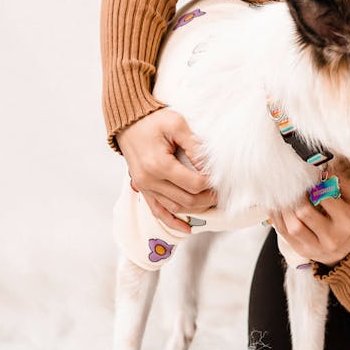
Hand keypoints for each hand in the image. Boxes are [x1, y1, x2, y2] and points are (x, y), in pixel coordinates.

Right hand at [116, 108, 217, 233]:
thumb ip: (194, 145)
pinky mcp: (143, 189)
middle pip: (187, 200)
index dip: (211, 183)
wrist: (128, 122)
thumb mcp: (177, 124)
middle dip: (208, 198)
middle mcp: (149, 180)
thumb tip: (209, 165)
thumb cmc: (153, 120)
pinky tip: (187, 229)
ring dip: (196, 209)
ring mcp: (145, 187)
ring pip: (175, 208)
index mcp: (158, 164)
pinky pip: (158, 211)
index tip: (220, 177)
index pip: (194, 184)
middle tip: (221, 191)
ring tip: (211, 202)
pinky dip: (173, 222)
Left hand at [269, 175, 349, 266]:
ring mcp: (315, 246)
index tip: (308, 177)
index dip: (314, 185)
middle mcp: (331, 237)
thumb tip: (322, 171)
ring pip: (292, 225)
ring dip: (285, 207)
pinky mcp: (301, 249)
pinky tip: (278, 205)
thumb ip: (341, 183)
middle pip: (305, 212)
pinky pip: (283, 232)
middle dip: (296, 195)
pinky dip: (277, 216)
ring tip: (284, 195)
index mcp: (346, 221)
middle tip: (292, 184)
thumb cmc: (346, 219)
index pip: (325, 198)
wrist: (344, 249)